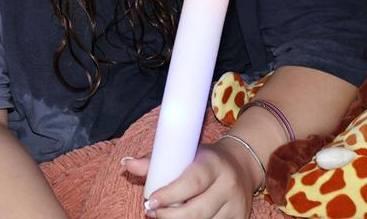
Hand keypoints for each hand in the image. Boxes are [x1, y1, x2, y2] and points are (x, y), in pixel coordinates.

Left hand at [122, 139, 258, 218]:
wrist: (240, 165)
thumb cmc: (202, 160)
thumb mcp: (183, 153)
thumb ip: (154, 161)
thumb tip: (126, 163)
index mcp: (213, 164)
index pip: (192, 182)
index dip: (169, 195)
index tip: (150, 201)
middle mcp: (228, 185)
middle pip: (197, 210)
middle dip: (170, 216)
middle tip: (150, 211)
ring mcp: (237, 205)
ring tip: (162, 215)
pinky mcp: (240, 218)